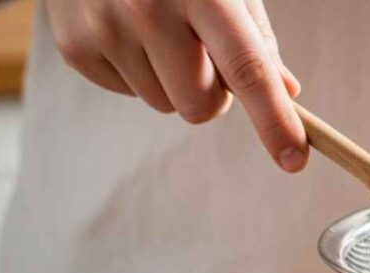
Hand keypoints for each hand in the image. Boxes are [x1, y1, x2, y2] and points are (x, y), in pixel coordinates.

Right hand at [44, 0, 307, 171]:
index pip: (248, 70)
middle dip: (214, 96)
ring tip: (158, 30)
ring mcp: (105, 28)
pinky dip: (138, 72)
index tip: (295, 160)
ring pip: (165, 105)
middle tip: (204, 54)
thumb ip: (255, 36)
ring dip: (172, 80)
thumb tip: (286, 91)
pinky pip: (129, 93)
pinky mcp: (74, 47)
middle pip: (201, 107)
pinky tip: (127, 30)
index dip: (274, 120)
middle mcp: (148, 9)